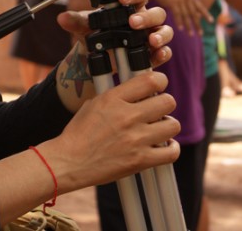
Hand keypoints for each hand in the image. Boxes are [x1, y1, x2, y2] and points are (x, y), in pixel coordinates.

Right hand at [37, 71, 180, 191]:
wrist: (68, 161)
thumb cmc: (79, 133)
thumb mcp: (94, 103)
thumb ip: (118, 95)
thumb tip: (139, 89)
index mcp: (114, 98)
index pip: (151, 81)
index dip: (161, 81)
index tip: (159, 86)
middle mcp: (127, 116)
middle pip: (168, 102)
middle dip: (164, 104)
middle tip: (157, 111)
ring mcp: (135, 139)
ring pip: (173, 125)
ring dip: (167, 127)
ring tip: (158, 130)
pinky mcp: (140, 160)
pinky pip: (171, 152)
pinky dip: (171, 149)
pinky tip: (163, 146)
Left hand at [59, 0, 173, 68]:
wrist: (97, 56)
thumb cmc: (96, 34)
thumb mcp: (85, 27)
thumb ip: (75, 21)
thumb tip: (62, 18)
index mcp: (131, 7)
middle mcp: (145, 19)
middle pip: (157, 12)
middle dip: (146, 16)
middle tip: (132, 22)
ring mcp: (151, 36)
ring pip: (165, 30)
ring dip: (160, 34)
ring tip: (150, 40)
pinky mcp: (154, 54)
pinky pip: (165, 52)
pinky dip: (163, 54)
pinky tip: (158, 55)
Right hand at [151, 0, 211, 35]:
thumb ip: (190, 5)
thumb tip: (198, 15)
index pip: (200, 7)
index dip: (206, 14)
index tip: (211, 21)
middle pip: (194, 14)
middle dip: (197, 24)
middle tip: (200, 34)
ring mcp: (180, 0)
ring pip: (186, 16)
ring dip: (189, 26)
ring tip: (191, 35)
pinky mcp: (172, 2)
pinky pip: (177, 14)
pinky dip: (179, 22)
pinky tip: (181, 29)